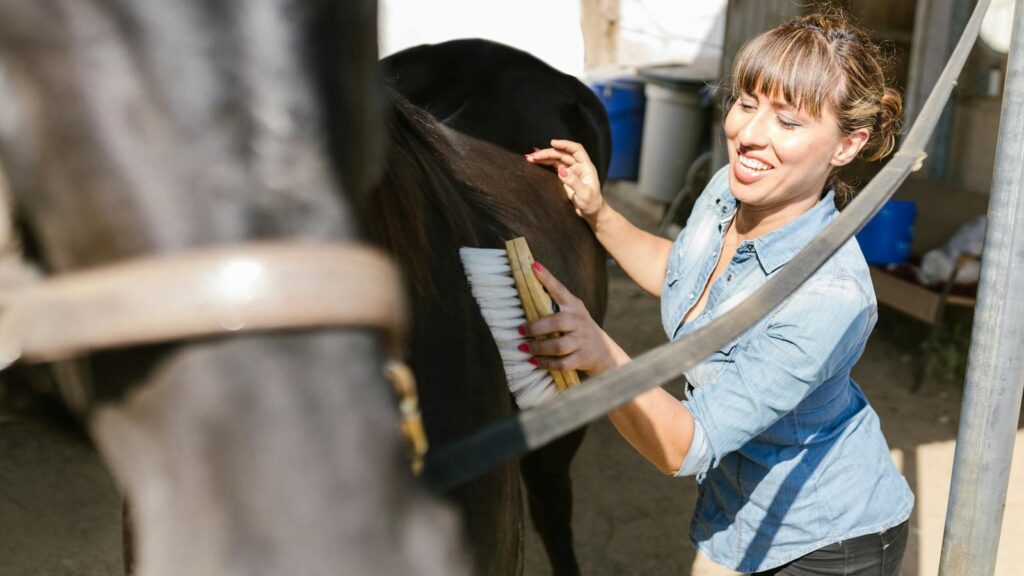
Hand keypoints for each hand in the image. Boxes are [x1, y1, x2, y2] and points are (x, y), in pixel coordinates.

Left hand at [521, 261, 628, 375]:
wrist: (604, 352)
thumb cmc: (579, 329)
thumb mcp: (573, 313)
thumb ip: (556, 305)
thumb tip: (525, 294)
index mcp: (574, 306)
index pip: (560, 290)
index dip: (546, 278)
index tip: (533, 267)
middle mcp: (579, 321)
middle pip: (557, 322)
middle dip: (536, 327)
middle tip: (521, 330)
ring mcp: (582, 340)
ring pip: (558, 345)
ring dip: (538, 348)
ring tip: (524, 348)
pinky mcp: (582, 358)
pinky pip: (561, 363)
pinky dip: (546, 363)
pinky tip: (535, 361)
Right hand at [525, 139, 604, 225]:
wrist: (591, 212)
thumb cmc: (591, 204)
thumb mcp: (584, 194)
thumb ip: (573, 182)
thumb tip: (561, 171)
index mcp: (586, 166)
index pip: (576, 149)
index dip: (564, 144)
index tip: (552, 143)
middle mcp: (578, 166)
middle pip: (562, 154)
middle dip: (548, 153)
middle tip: (534, 156)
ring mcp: (571, 171)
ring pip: (556, 159)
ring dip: (544, 157)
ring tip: (530, 158)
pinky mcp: (564, 177)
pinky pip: (553, 166)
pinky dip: (544, 163)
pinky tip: (535, 161)